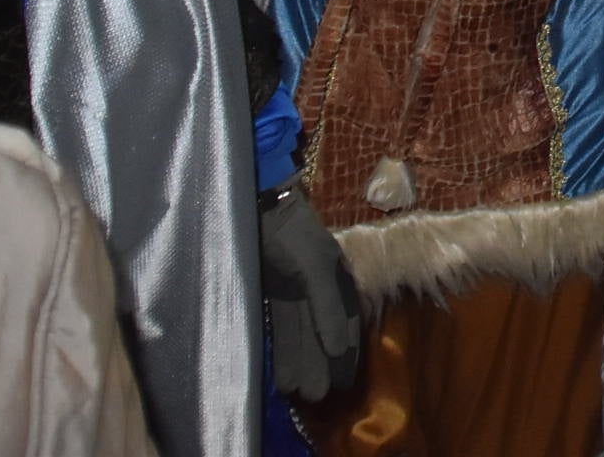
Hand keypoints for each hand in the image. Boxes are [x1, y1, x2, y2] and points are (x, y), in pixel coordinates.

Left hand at [258, 184, 362, 401]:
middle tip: (318, 396)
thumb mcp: (314, 265)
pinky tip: (282, 370)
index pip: (347, 321)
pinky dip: (284, 350)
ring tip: (299, 393)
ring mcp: (295, 290)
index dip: (347, 352)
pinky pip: (283, 327)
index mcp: (338, 277)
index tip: (344, 382)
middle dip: (322, 364)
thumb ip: (326, 307)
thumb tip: (339, 348)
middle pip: (324, 333)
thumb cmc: (291, 232)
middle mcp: (320, 286)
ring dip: (302, 361)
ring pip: (302, 334)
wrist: (256, 206)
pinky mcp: (273, 292)